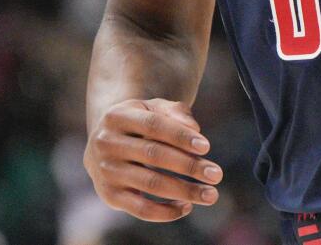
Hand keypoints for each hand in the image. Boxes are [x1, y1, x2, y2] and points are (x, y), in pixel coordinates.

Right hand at [84, 98, 221, 221]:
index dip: (180, 136)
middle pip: (153, 154)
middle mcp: (106, 143)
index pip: (153, 126)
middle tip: (217, 174)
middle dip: (189, 166)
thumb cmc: (138, 122)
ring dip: (184, 190)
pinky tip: (187, 206)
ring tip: (211, 194)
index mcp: (117, 116)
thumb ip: (175, 112)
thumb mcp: (153, 108)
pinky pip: (141, 209)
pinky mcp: (109, 196)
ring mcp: (106, 171)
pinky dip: (166, 211)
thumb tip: (195, 129)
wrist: (104, 141)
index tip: (206, 147)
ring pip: (150, 184)